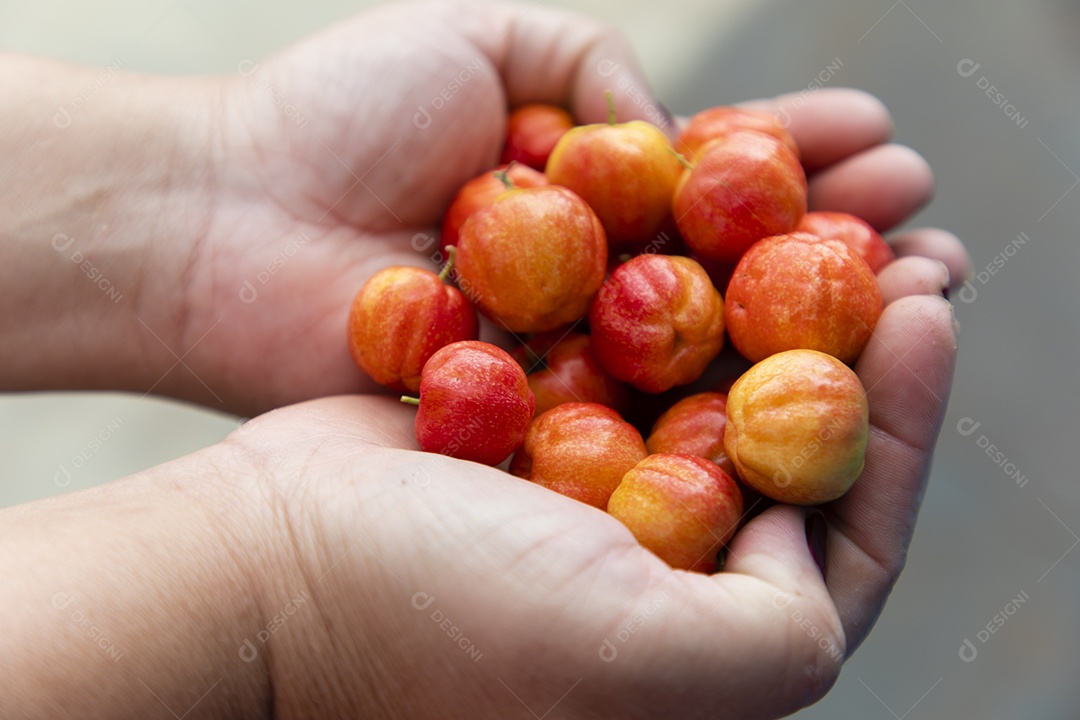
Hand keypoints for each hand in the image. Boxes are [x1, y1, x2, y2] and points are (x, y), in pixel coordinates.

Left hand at [155, 0, 968, 416]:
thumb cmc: (337, 115)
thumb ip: (592, 66)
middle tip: (927, 225)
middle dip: (832, 243)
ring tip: (918, 288)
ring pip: (710, 344)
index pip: (715, 174)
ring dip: (812, 322)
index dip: (797, 159)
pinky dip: (725, 401)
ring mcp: (565, 352)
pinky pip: (643, 414)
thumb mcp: (485, 35)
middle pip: (732, 262)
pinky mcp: (533, 421)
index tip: (880, 143)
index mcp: (579, 185)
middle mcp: (585, 275)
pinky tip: (817, 381)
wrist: (224, 219)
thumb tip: (677, 134)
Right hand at [230, 274, 956, 719]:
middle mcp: (659, 572)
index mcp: (699, 646)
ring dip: (779, 306)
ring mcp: (597, 494)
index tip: (928, 314)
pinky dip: (677, 293)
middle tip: (906, 249)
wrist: (270, 558)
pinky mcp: (540, 429)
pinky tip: (710, 230)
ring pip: (719, 387)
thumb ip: (779, 634)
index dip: (906, 428)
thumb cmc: (435, 617)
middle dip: (858, 351)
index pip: (850, 541)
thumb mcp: (639, 665)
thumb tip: (807, 531)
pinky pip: (633, 350)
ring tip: (831, 219)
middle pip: (792, 452)